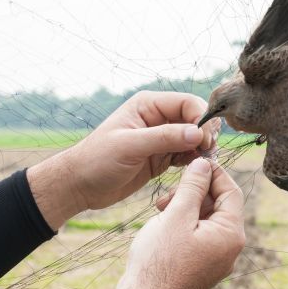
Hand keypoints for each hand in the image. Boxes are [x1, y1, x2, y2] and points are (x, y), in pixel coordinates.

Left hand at [27, 91, 220, 229]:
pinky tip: (192, 168)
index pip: (187, 103)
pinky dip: (193, 160)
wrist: (80, 185)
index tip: (205, 140)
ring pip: (194, 137)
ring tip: (202, 163)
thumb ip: (165, 137)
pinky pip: (187, 154)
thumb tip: (197, 133)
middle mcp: (158, 118)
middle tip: (207, 153)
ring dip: (201, 148)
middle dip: (204, 134)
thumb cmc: (98, 160)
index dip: (201, 118)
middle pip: (195, 119)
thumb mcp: (130, 146)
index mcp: (149, 105)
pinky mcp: (162, 156)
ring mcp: (161, 138)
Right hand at [110, 158, 244, 288]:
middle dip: (194, 193)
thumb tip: (204, 164)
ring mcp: (217, 259)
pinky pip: (199, 236)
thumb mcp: (176, 215)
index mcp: (231, 234)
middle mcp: (230, 248)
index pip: (231, 191)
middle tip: (168, 194)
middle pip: (219, 205)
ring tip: (160, 210)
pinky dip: (183, 224)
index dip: (213, 173)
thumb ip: (192, 187)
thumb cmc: (159, 261)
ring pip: (206, 220)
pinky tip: (162, 224)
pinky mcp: (202, 266)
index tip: (194, 161)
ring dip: (185, 208)